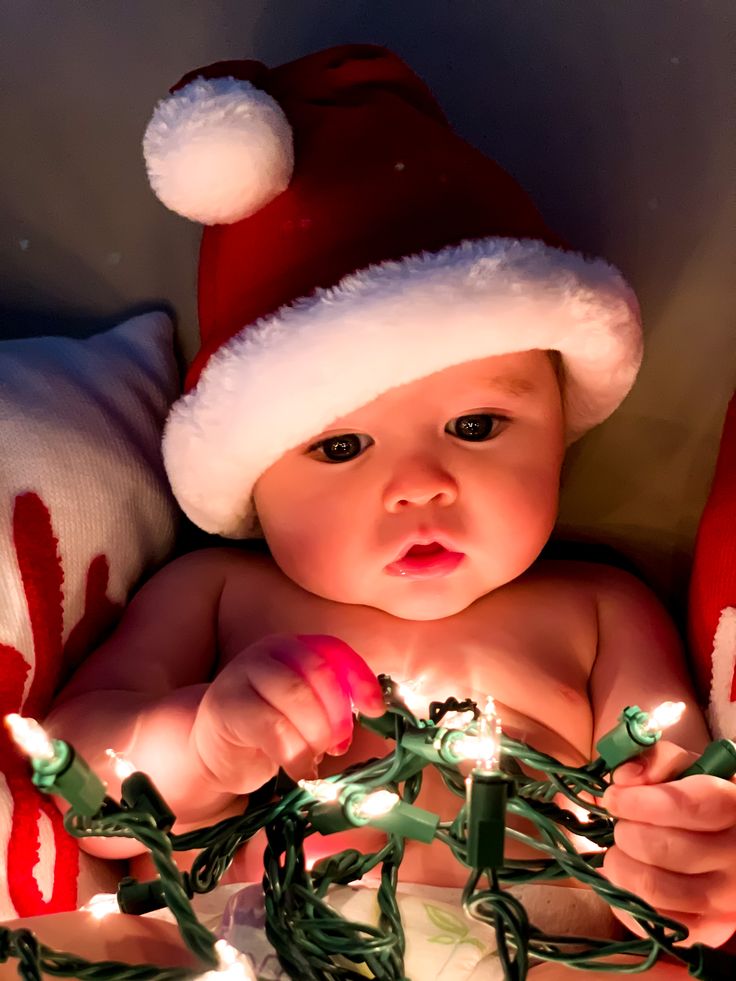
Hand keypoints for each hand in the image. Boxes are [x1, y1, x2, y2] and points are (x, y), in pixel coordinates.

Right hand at [191, 634, 384, 794]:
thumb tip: (377, 715)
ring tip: (314, 758)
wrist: (213, 751)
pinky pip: (274, 728)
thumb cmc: (268, 731)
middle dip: (337, 715)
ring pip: (298, 698)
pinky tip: (298, 770)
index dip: (360, 680)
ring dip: (316, 736)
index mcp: (293, 647)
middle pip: (319, 674)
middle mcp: (269, 652)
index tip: (376, 711)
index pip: (334, 651)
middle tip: (337, 745)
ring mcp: (243, 674)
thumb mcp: (305, 712)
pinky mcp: (227, 706)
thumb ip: (332, 705)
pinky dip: (295, 754)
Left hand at [601, 739, 735, 947]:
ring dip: (620, 864)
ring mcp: (727, 901)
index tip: (614, 797)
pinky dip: (627, 897)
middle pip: (663, 848)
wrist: (727, 845)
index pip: (689, 805)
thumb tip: (624, 777)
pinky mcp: (709, 931)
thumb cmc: (698, 798)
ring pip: (654, 887)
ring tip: (618, 850)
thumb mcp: (686, 768)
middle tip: (620, 824)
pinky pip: (654, 922)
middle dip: (626, 831)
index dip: (640, 801)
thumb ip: (656, 759)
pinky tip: (628, 877)